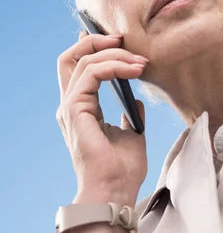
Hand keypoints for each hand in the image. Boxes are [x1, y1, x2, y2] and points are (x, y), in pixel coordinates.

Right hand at [56, 30, 148, 206]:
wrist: (115, 192)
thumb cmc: (122, 171)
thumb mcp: (132, 135)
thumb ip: (130, 115)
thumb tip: (137, 100)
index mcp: (82, 110)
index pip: (79, 68)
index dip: (94, 48)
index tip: (121, 41)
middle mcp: (71, 105)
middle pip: (70, 57)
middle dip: (97, 41)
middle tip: (125, 40)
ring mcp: (70, 107)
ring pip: (83, 61)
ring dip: (115, 54)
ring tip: (141, 62)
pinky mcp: (75, 110)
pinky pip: (91, 74)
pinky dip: (114, 66)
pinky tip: (134, 70)